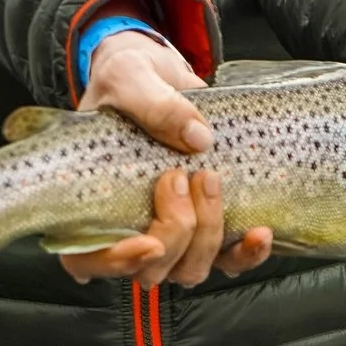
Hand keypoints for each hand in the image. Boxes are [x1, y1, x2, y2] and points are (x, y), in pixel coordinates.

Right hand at [59, 25, 272, 287]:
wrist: (159, 75)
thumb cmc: (127, 79)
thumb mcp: (129, 78)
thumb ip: (154, 103)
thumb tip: (198, 138)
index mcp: (89, 205)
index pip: (87, 261)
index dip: (116, 264)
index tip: (148, 244)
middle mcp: (128, 228)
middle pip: (150, 271)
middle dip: (174, 232)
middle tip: (178, 176)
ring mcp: (169, 231)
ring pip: (189, 269)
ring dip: (208, 235)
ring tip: (210, 180)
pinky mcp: (206, 223)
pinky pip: (228, 259)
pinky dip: (246, 253)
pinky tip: (258, 231)